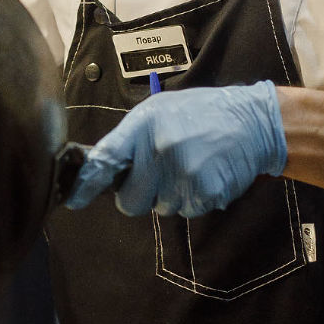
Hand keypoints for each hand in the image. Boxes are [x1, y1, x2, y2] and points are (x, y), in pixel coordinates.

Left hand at [67, 81, 287, 218]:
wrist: (251, 122)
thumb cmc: (199, 114)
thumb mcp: (158, 112)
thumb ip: (129, 139)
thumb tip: (98, 170)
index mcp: (143, 126)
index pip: (104, 161)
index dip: (85, 185)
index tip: (73, 199)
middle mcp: (159, 151)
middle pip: (130, 202)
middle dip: (140, 195)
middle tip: (158, 174)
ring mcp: (183, 175)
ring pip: (160, 208)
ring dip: (170, 195)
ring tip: (189, 166)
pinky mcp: (205, 193)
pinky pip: (187, 211)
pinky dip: (193, 199)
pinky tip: (205, 174)